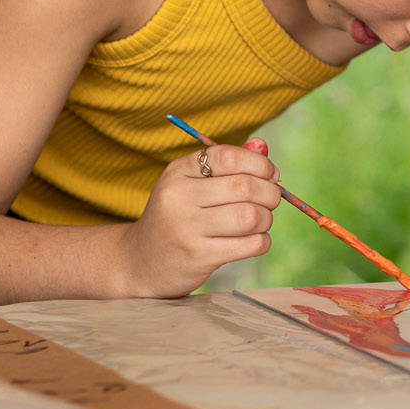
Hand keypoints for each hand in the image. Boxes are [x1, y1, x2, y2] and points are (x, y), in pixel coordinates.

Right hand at [123, 138, 281, 296]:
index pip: (228, 157)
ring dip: (266, 219)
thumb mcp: (190, 183)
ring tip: (259, 222)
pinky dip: (262, 241)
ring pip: (250, 216)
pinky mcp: (198, 257)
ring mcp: (186, 228)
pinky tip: (253, 240)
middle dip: (270, 193)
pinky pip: (250, 244)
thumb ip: (228, 164)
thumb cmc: (176, 217)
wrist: (139, 262)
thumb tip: (262, 146)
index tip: (270, 174)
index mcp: (179, 171)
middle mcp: (179, 196)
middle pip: (245, 187)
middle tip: (270, 201)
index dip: (259, 164)